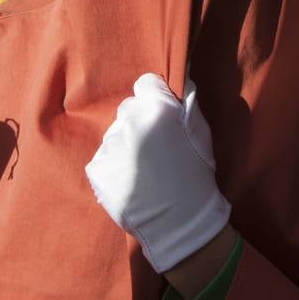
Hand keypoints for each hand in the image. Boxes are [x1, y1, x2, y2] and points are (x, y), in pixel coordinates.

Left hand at [85, 74, 231, 272]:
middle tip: (155, 148)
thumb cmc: (196, 176)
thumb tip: (180, 77)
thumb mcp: (202, 133)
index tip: (162, 117)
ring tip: (144, 170)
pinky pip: (103, 158)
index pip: (145, 84)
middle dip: (139, 122)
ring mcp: (110, 146)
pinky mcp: (96, 169)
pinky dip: (114, 167)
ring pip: (115, 135)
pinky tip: (132, 182)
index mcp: (157, 109)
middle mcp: (130, 122)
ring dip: (126, 146)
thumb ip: (188, 101)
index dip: (155, 100)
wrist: (180, 222)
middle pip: (128, 109)